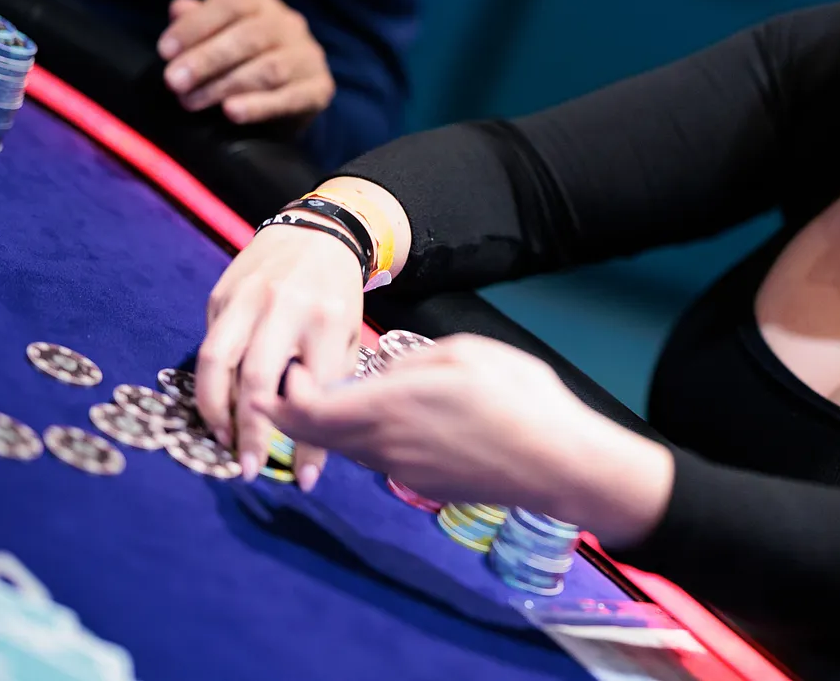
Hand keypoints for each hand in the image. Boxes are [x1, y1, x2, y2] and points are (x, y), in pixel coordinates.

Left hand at [158, 0, 334, 123]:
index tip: (165, 51)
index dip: (195, 26)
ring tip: (191, 102)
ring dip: (225, 86)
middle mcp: (289, 24)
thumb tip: (178, 8)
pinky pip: (291, 97)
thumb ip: (198, 21)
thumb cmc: (242, 59)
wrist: (288, 94)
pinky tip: (231, 113)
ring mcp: (308, 57)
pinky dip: (259, 106)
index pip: (230, 4)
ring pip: (269, 69)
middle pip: (249, 37)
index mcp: (261, 3)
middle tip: (173, 82)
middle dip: (207, 59)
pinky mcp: (320, 89)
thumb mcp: (217, 36)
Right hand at [196, 221, 362, 485]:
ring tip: (222, 441)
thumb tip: (312, 442)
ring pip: (216, 362)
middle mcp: (284, 306)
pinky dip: (210, 382)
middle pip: (257, 379)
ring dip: (214, 410)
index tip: (304, 480)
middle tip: (249, 469)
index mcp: (327, 319)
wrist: (316, 233)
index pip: (314, 392)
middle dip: (251, 432)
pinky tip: (217, 406)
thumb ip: (330, 380)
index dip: (307, 442)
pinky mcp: (220, 295)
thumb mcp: (349, 334)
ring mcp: (246, 298)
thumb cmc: (337, 296)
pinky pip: (209, 346)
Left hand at [257, 335, 674, 543]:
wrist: (555, 462)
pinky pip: (379, 458)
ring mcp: (403, 471)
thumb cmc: (516, 396)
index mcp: (388, 407)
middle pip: (316, 436)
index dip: (284, 394)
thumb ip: (409, 362)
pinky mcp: (423, 486)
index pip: (306, 411)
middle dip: (292, 413)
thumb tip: (383, 375)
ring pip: (347, 449)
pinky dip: (366, 440)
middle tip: (288, 387)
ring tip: (338, 396)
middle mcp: (384, 445)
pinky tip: (389, 419)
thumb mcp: (462, 353)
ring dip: (331, 427)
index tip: (289, 370)